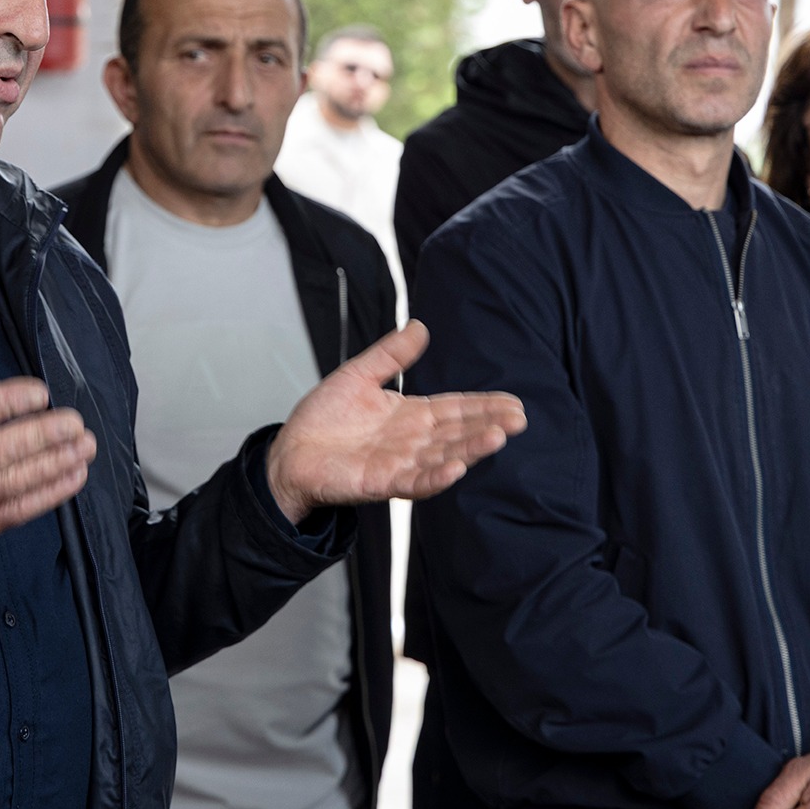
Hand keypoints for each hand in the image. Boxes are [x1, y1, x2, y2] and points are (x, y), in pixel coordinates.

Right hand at [0, 321, 96, 550]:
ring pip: (16, 482)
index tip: (41, 393)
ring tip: (84, 446)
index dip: (10, 401)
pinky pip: (20, 509)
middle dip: (44, 436)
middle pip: (1, 450)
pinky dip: (51, 494)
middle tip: (75, 423)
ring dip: (56, 464)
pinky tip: (74, 475)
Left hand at [264, 321, 525, 523]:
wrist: (290, 451)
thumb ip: (391, 355)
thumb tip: (420, 326)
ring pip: (444, 456)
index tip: (513, 402)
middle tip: (518, 419)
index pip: (456, 408)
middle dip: (488, 425)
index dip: (484, 405)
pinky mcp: (381, 483)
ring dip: (471, 449)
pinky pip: (414, 481)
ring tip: (497, 438)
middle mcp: (413, 441)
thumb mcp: (359, 375)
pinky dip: (436, 477)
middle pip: (458, 432)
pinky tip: (456, 469)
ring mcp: (400, 463)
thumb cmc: (323, 418)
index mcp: (411, 415)